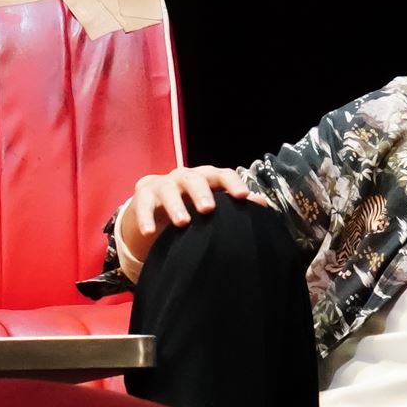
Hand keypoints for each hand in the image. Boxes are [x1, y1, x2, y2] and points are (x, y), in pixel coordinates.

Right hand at [119, 165, 266, 264]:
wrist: (154, 206)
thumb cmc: (191, 206)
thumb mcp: (213, 204)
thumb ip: (234, 203)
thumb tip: (263, 205)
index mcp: (206, 178)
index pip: (221, 174)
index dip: (232, 183)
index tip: (243, 196)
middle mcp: (185, 177)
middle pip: (194, 178)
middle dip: (201, 192)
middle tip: (208, 209)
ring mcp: (163, 184)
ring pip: (169, 190)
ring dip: (175, 205)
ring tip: (182, 223)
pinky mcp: (143, 195)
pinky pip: (143, 205)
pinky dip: (146, 218)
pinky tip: (150, 232)